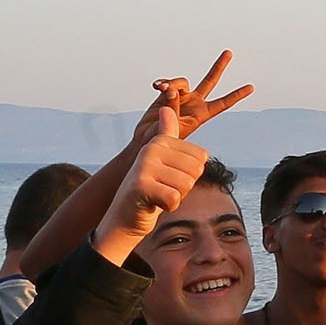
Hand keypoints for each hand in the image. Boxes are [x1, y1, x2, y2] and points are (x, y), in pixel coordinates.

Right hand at [99, 106, 208, 250]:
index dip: (190, 174)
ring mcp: (144, 166)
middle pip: (196, 170)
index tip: (170, 177)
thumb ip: (168, 135)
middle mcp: (151, 149)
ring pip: (186, 185)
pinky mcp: (140, 186)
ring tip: (158, 195)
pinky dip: (168, 207)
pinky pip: (174, 199)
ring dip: (175, 197)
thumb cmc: (151, 190)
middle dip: (184, 187)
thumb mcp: (162, 161)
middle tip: (164, 188)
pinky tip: (153, 204)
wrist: (124, 216)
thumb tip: (166, 108)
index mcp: (160, 141)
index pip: (201, 158)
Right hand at [143, 50, 252, 140]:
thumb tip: (172, 89)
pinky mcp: (166, 95)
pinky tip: (156, 86)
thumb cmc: (162, 140)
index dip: (236, 95)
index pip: (222, 103)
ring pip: (182, 82)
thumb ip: (173, 106)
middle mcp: (194, 102)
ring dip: (172, 84)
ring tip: (162, 90)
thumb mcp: (171, 127)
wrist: (147, 142)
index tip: (251, 87)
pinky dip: (162, 83)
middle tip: (229, 52)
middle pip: (210, 81)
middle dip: (219, 66)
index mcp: (201, 114)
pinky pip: (167, 83)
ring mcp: (181, 97)